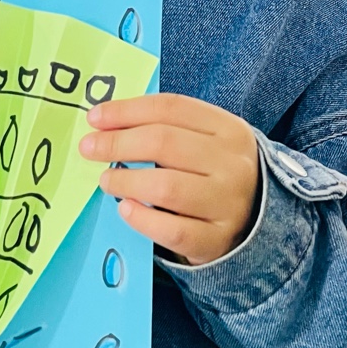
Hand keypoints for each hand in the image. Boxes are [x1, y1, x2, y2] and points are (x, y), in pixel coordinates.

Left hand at [78, 93, 260, 265]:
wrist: (256, 221)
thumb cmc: (214, 173)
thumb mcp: (204, 142)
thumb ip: (165, 127)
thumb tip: (106, 122)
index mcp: (228, 129)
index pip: (170, 108)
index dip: (127, 110)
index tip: (94, 118)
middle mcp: (232, 163)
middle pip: (164, 142)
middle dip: (118, 143)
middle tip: (89, 149)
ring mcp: (228, 203)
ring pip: (166, 186)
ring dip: (126, 180)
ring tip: (107, 180)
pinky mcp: (217, 239)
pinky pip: (171, 229)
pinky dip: (141, 218)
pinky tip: (125, 208)